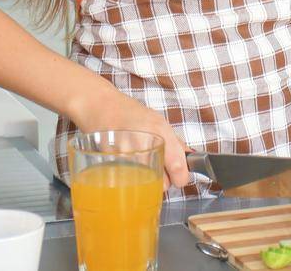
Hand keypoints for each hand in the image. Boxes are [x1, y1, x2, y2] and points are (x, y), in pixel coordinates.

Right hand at [68, 82, 190, 187]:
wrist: (100, 106)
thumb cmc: (129, 113)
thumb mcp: (158, 122)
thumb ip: (176, 143)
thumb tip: (190, 158)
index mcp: (161, 133)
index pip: (178, 169)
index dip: (181, 178)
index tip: (178, 178)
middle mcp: (145, 144)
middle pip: (162, 184)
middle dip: (161, 180)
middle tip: (154, 168)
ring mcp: (127, 155)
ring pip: (145, 185)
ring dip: (144, 181)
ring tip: (138, 166)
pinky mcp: (112, 164)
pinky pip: (128, 181)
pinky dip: (128, 178)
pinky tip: (126, 166)